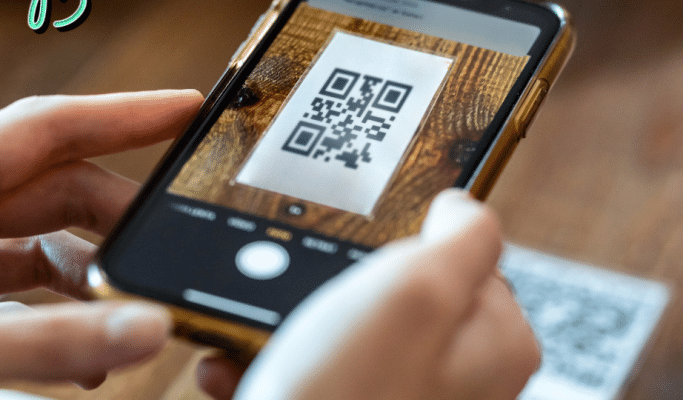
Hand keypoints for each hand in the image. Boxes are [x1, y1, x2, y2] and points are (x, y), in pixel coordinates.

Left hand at [0, 90, 203, 397]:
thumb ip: (33, 346)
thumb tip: (142, 331)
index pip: (51, 128)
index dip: (126, 115)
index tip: (187, 113)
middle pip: (57, 190)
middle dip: (120, 219)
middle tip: (171, 248)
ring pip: (40, 246)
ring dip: (91, 279)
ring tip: (126, 319)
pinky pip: (15, 295)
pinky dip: (56, 317)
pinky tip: (77, 355)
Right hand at [200, 189, 539, 398]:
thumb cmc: (351, 399)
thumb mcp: (416, 290)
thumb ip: (461, 236)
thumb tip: (463, 207)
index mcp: (499, 341)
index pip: (463, 255)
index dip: (407, 247)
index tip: (366, 263)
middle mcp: (463, 377)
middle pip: (399, 293)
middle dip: (339, 288)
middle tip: (303, 298)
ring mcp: (411, 398)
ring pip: (350, 333)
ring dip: (296, 326)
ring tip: (259, 337)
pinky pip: (322, 371)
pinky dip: (281, 363)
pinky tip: (249, 369)